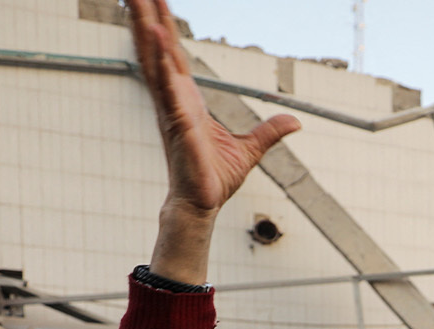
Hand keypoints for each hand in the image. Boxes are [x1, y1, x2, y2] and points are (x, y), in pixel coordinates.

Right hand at [129, 0, 299, 282]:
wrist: (202, 204)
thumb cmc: (215, 178)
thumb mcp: (250, 149)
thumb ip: (270, 131)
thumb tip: (295, 122)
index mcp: (187, 99)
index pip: (175, 54)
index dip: (166, 26)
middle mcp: (174, 99)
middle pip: (158, 49)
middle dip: (147, 17)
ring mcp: (172, 109)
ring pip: (156, 62)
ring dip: (146, 30)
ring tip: (139, 1)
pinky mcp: (177, 123)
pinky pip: (167, 88)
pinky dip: (162, 64)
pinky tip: (157, 39)